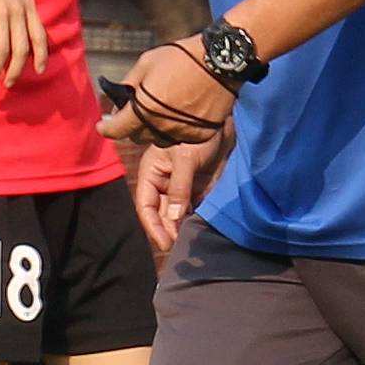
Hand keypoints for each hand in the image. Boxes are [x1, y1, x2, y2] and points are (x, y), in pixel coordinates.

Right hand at [0, 0, 49, 85]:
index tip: (38, 71)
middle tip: (9, 84)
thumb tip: (22, 30)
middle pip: (22, 49)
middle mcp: (18, 11)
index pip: (40, 37)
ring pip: (4, 50)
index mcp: (28, 6)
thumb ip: (21, 9)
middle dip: (16, 70)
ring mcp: (3, 12)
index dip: (40, 56)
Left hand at [97, 38, 233, 149]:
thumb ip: (129, 84)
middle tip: (137, 110)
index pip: (116, 130)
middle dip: (133, 125)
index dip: (106, 128)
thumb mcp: (146, 63)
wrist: (220, 61)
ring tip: (162, 110)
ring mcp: (182, 133)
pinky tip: (183, 112)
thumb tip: (121, 97)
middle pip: (137, 137)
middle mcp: (161, 127)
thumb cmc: (180, 58)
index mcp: (142, 110)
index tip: (102, 125)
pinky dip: (177, 129)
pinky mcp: (200, 135)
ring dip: (155, 129)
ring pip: (160, 139)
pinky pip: (182, 137)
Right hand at [134, 132, 227, 253]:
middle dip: (168, 229)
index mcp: (151, 173)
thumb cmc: (195, 132)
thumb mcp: (185, 159)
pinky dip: (194, 216)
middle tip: (179, 245)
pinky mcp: (197, 184)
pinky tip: (198, 226)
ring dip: (180, 225)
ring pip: (176, 211)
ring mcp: (180, 183)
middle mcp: (163, 181)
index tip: (165, 243)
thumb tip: (173, 217)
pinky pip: (193, 205)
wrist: (217, 118)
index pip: (146, 206)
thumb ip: (179, 188)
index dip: (153, 226)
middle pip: (161, 212)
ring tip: (188, 239)